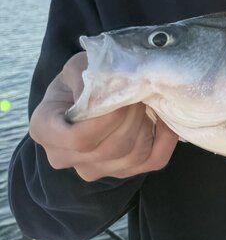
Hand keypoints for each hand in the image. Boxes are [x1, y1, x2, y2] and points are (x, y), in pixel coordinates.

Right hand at [29, 52, 177, 181]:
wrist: (87, 93)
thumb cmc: (80, 77)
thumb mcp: (78, 67)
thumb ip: (88, 76)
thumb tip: (108, 90)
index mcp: (44, 129)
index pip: (79, 139)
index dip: (107, 120)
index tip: (123, 96)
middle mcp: (63, 156)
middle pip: (109, 148)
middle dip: (132, 117)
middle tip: (142, 91)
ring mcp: (93, 169)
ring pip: (132, 157)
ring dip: (148, 126)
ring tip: (147, 101)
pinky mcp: (121, 172)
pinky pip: (153, 161)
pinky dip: (165, 139)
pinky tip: (163, 118)